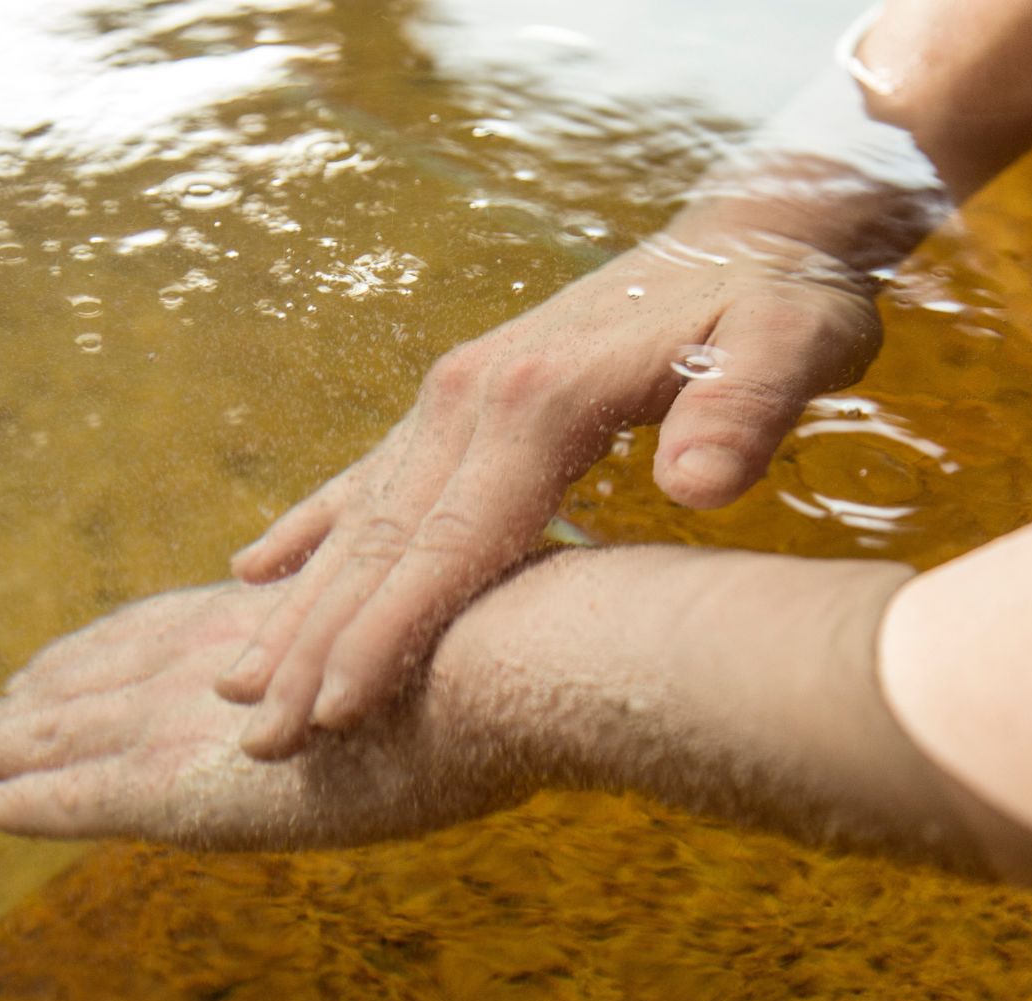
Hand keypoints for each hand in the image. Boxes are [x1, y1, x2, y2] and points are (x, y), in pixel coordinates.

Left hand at [0, 580, 528, 846]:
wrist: (494, 662)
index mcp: (261, 618)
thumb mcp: (423, 618)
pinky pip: (79, 800)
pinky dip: (31, 805)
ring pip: (57, 737)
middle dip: (35, 693)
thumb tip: (392, 635)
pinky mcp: (183, 784)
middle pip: (90, 676)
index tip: (61, 657)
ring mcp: (190, 719)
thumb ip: (381, 631)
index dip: (99, 646)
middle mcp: (205, 658)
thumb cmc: (487, 636)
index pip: (154, 630)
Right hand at [218, 209, 883, 757]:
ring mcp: (455, 397)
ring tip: (237, 681)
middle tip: (262, 737)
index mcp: (539, 402)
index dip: (387, 636)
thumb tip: (696, 486)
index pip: (446, 545)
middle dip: (316, 648)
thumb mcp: (794, 342)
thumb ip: (745, 410)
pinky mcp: (461, 399)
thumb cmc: (778, 300)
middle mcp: (471, 398)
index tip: (332, 715)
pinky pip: (367, 476)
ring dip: (300, 608)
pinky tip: (254, 569)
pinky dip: (311, 529)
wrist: (748, 232)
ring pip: (360, 521)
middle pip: (381, 545)